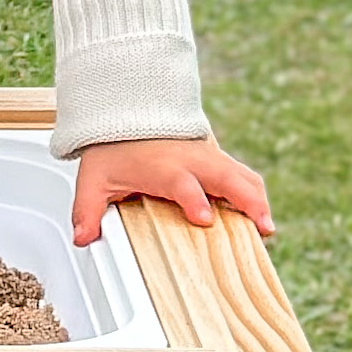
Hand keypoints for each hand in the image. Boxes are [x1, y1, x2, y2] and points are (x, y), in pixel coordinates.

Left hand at [71, 136, 273, 248]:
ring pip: (241, 175)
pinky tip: (262, 214)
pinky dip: (255, 192)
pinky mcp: (216, 160)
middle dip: (245, 200)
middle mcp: (189, 161)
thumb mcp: (93, 178)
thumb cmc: (113, 148)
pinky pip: (243, 174)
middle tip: (261, 227)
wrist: (128, 113)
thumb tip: (82, 239)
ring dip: (257, 199)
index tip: (204, 219)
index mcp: (162, 167)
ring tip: (268, 228)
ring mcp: (206, 159)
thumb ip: (87, 210)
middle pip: (225, 177)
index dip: (193, 199)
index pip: (181, 183)